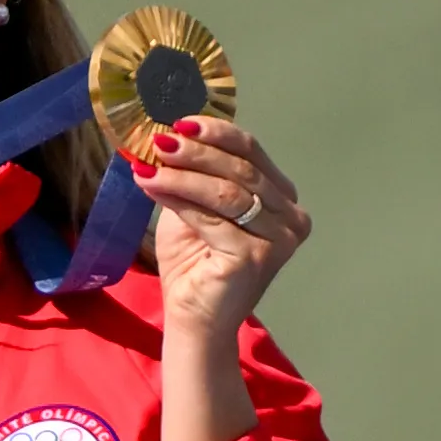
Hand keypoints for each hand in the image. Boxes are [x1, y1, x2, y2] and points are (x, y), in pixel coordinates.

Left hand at [140, 117, 310, 338]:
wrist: (194, 319)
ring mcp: (278, 240)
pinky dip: (179, 199)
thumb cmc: (195, 265)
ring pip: (226, 192)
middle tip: (160, 140)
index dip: (217, 134)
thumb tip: (166, 137)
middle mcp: (291, 217)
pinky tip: (152, 186)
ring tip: (149, 164)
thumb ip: (193, 176)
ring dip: (183, 174)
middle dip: (196, 152)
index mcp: (282, 199)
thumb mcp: (194, 208)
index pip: (252, 153)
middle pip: (241, 169)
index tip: (180, 121)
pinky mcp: (255, 258)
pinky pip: (213, 219)